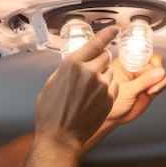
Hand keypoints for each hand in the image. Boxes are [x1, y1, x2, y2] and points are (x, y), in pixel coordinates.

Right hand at [35, 26, 118, 147]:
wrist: (60, 136)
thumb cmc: (51, 114)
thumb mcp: (51, 84)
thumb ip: (66, 70)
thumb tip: (76, 62)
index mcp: (72, 65)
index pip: (96, 42)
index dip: (107, 34)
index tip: (114, 30)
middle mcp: (88, 72)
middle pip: (105, 56)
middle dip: (99, 61)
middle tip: (89, 74)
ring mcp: (101, 86)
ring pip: (110, 72)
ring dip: (102, 76)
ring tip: (88, 92)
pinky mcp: (109, 99)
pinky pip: (113, 86)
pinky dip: (106, 89)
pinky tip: (93, 99)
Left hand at [105, 53, 165, 124]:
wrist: (113, 118)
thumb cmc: (112, 104)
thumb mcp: (127, 91)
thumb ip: (143, 81)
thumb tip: (160, 72)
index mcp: (124, 64)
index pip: (140, 53)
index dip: (148, 57)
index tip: (154, 64)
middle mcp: (134, 68)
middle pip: (154, 61)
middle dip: (156, 72)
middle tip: (150, 84)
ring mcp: (143, 77)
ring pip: (160, 70)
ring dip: (160, 80)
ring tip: (150, 91)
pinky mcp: (149, 85)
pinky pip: (162, 80)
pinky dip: (161, 85)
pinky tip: (151, 92)